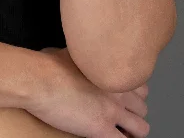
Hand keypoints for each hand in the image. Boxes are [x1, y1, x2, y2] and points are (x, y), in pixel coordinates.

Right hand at [27, 47, 149, 136]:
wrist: (40, 79)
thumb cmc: (50, 64)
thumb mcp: (74, 53)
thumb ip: (87, 59)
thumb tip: (81, 57)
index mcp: (113, 71)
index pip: (142, 86)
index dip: (133, 96)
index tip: (125, 100)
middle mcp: (119, 90)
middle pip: (143, 108)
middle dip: (133, 115)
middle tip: (121, 119)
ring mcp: (112, 111)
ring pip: (141, 129)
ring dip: (132, 132)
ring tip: (119, 133)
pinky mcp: (101, 129)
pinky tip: (108, 137)